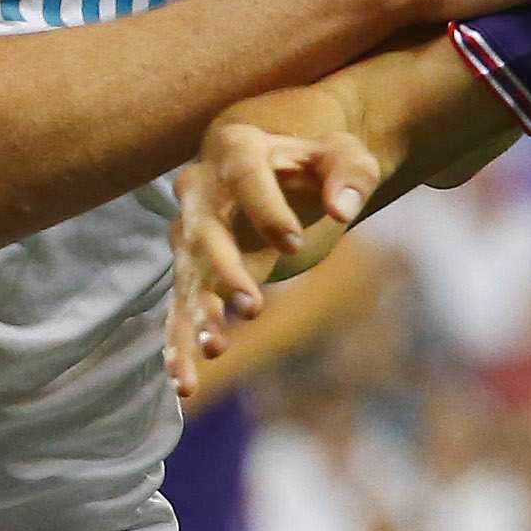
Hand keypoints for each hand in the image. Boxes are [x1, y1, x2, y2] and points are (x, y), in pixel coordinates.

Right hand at [169, 90, 383, 401]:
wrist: (287, 172)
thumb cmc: (319, 163)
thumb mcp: (347, 156)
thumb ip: (350, 174)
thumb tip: (344, 207)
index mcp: (236, 148)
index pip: (245, 175)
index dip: (266, 209)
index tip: (295, 242)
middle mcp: (201, 190)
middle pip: (204, 231)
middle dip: (225, 269)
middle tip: (253, 305)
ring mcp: (191, 233)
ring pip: (188, 277)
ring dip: (198, 315)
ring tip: (215, 350)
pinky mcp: (195, 272)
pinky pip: (180, 308)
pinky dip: (180, 344)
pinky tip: (183, 382)